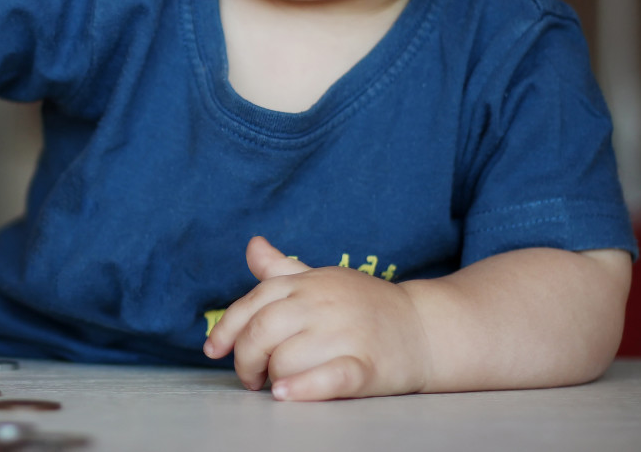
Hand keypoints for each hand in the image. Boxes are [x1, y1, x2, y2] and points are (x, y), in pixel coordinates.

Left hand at [204, 236, 430, 400]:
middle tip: (250, 377)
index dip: (226, 329)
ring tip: (277, 383)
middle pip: (260, 333)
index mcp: (306, 283)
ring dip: (272, 377)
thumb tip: (252, 245)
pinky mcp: (367, 366)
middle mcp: (321, 304)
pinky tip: (285, 394)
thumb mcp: (322, 278)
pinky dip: (302, 388)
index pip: (251, 304)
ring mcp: (345, 334)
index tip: (214, 350)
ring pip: (285, 359)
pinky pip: (327, 377)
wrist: (426, 328)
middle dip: (245, 360)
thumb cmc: (365, 305)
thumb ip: (281, 268)